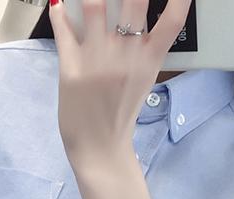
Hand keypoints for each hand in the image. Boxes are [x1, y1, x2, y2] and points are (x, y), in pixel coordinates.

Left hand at [49, 0, 191, 167]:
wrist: (100, 148)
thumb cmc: (120, 113)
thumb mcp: (143, 78)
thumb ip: (144, 45)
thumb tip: (140, 14)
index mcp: (148, 59)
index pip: (173, 17)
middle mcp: (125, 56)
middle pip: (132, 0)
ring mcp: (98, 61)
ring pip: (94, 4)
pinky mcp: (71, 69)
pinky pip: (63, 29)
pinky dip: (60, 11)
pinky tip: (60, 2)